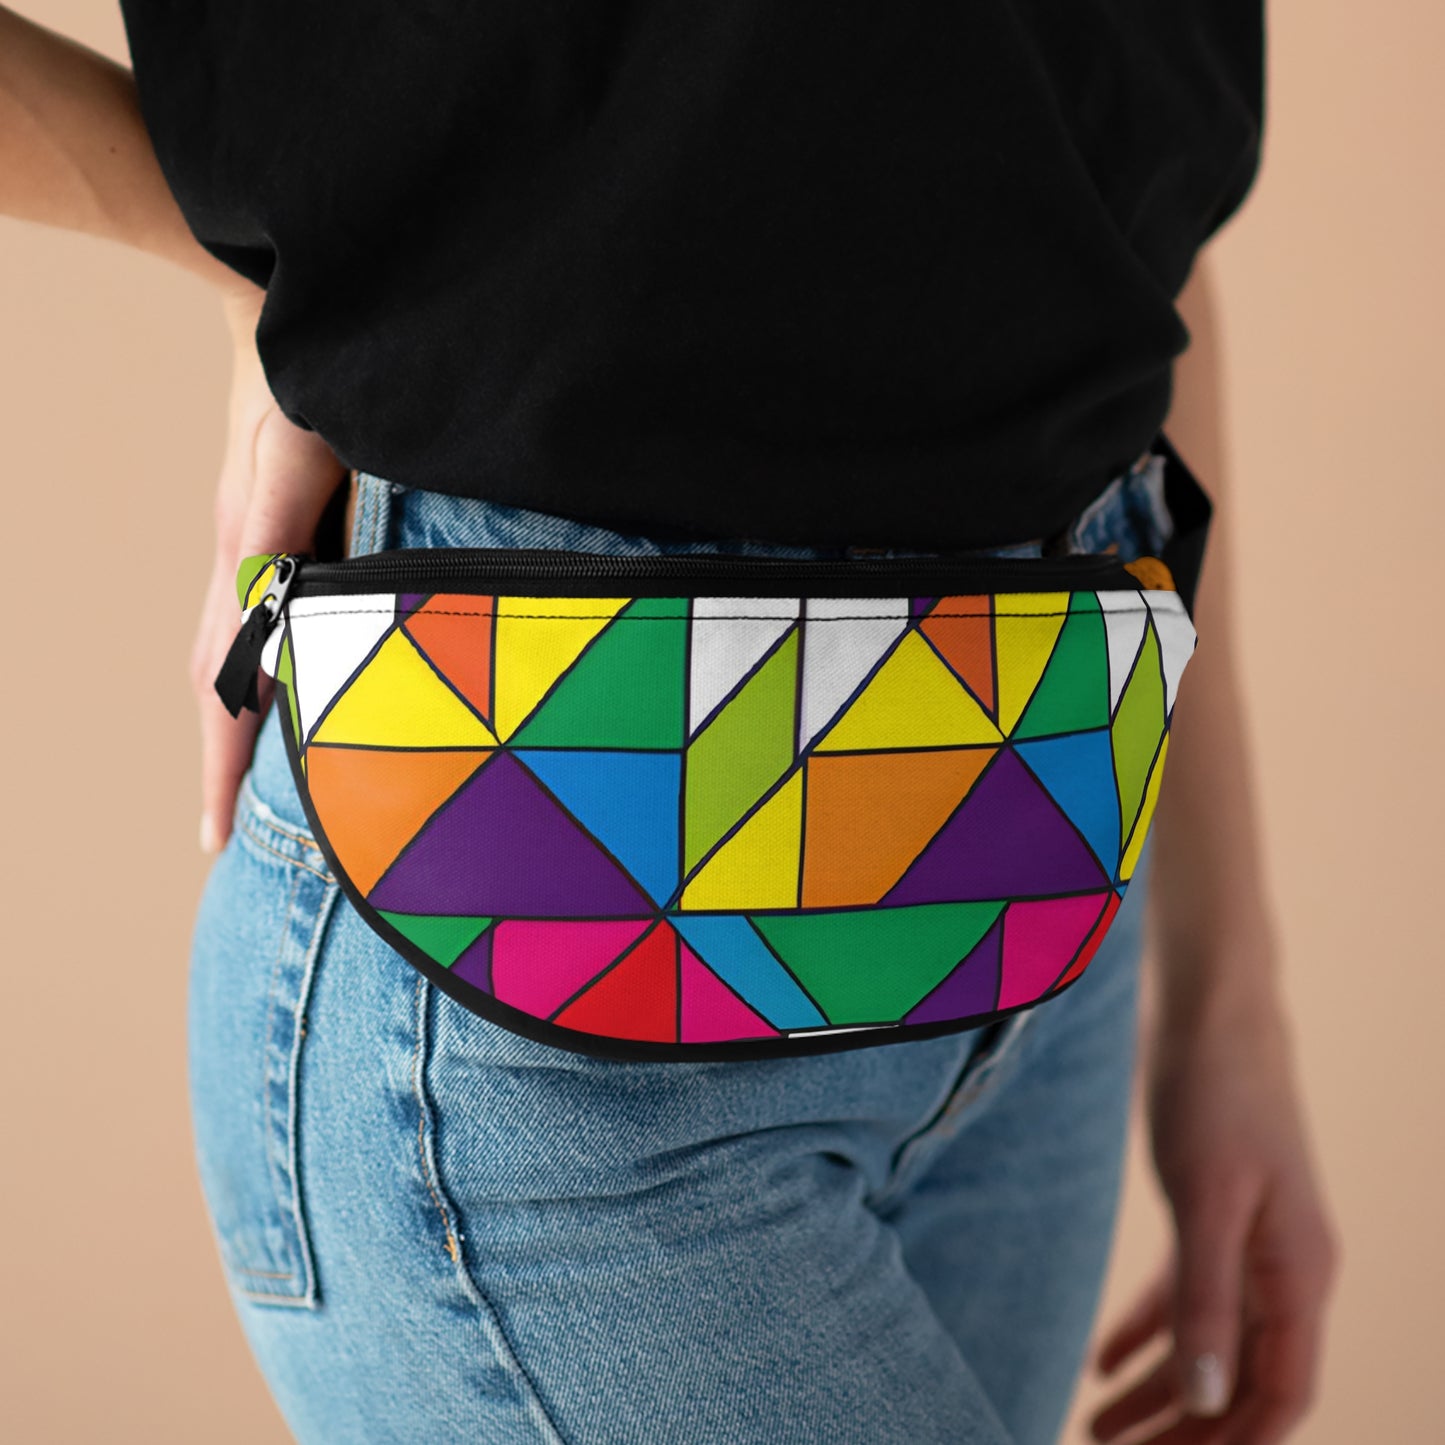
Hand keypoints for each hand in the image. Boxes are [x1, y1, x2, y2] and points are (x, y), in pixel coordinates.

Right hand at [191, 287, 346, 852]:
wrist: (278, 300)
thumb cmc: (299, 371)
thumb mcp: (296, 451)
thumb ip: (281, 538)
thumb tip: (272, 637)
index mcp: (247, 556)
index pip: (224, 682)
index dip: (223, 762)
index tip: (215, 837)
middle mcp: (242, 558)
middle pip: (216, 682)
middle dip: (220, 762)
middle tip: (222, 838)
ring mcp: (253, 542)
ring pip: (229, 653)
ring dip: (233, 722)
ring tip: (243, 786)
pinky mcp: (273, 525)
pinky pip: (251, 617)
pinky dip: (253, 670)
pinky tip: (280, 687)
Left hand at [1088, 979, 1338, 1443]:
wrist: (1212, 1009)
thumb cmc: (1216, 1092)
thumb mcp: (1207, 1198)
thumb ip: (1207, 1297)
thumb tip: (1209, 1402)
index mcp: (1300, 1273)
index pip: (1280, 1394)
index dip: (1232, 1444)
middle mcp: (1282, 1267)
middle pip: (1239, 1380)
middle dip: (1183, 1430)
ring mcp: (1249, 1240)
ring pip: (1208, 1342)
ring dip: (1156, 1392)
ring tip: (1092, 1427)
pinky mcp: (1212, 1212)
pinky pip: (1184, 1295)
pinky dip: (1146, 1332)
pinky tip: (1101, 1362)